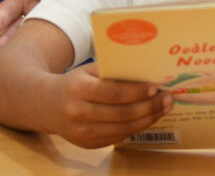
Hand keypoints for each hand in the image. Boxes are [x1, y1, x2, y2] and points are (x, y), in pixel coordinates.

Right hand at [42, 62, 173, 148]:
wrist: (45, 105)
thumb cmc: (75, 82)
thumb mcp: (89, 70)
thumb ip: (114, 71)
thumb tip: (148, 71)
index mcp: (78, 89)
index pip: (113, 93)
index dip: (136, 92)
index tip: (156, 87)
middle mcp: (78, 113)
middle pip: (121, 114)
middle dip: (149, 106)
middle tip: (168, 98)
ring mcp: (81, 132)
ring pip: (122, 129)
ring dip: (148, 119)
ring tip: (165, 108)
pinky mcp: (86, 144)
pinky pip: (117, 137)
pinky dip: (137, 128)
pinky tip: (150, 118)